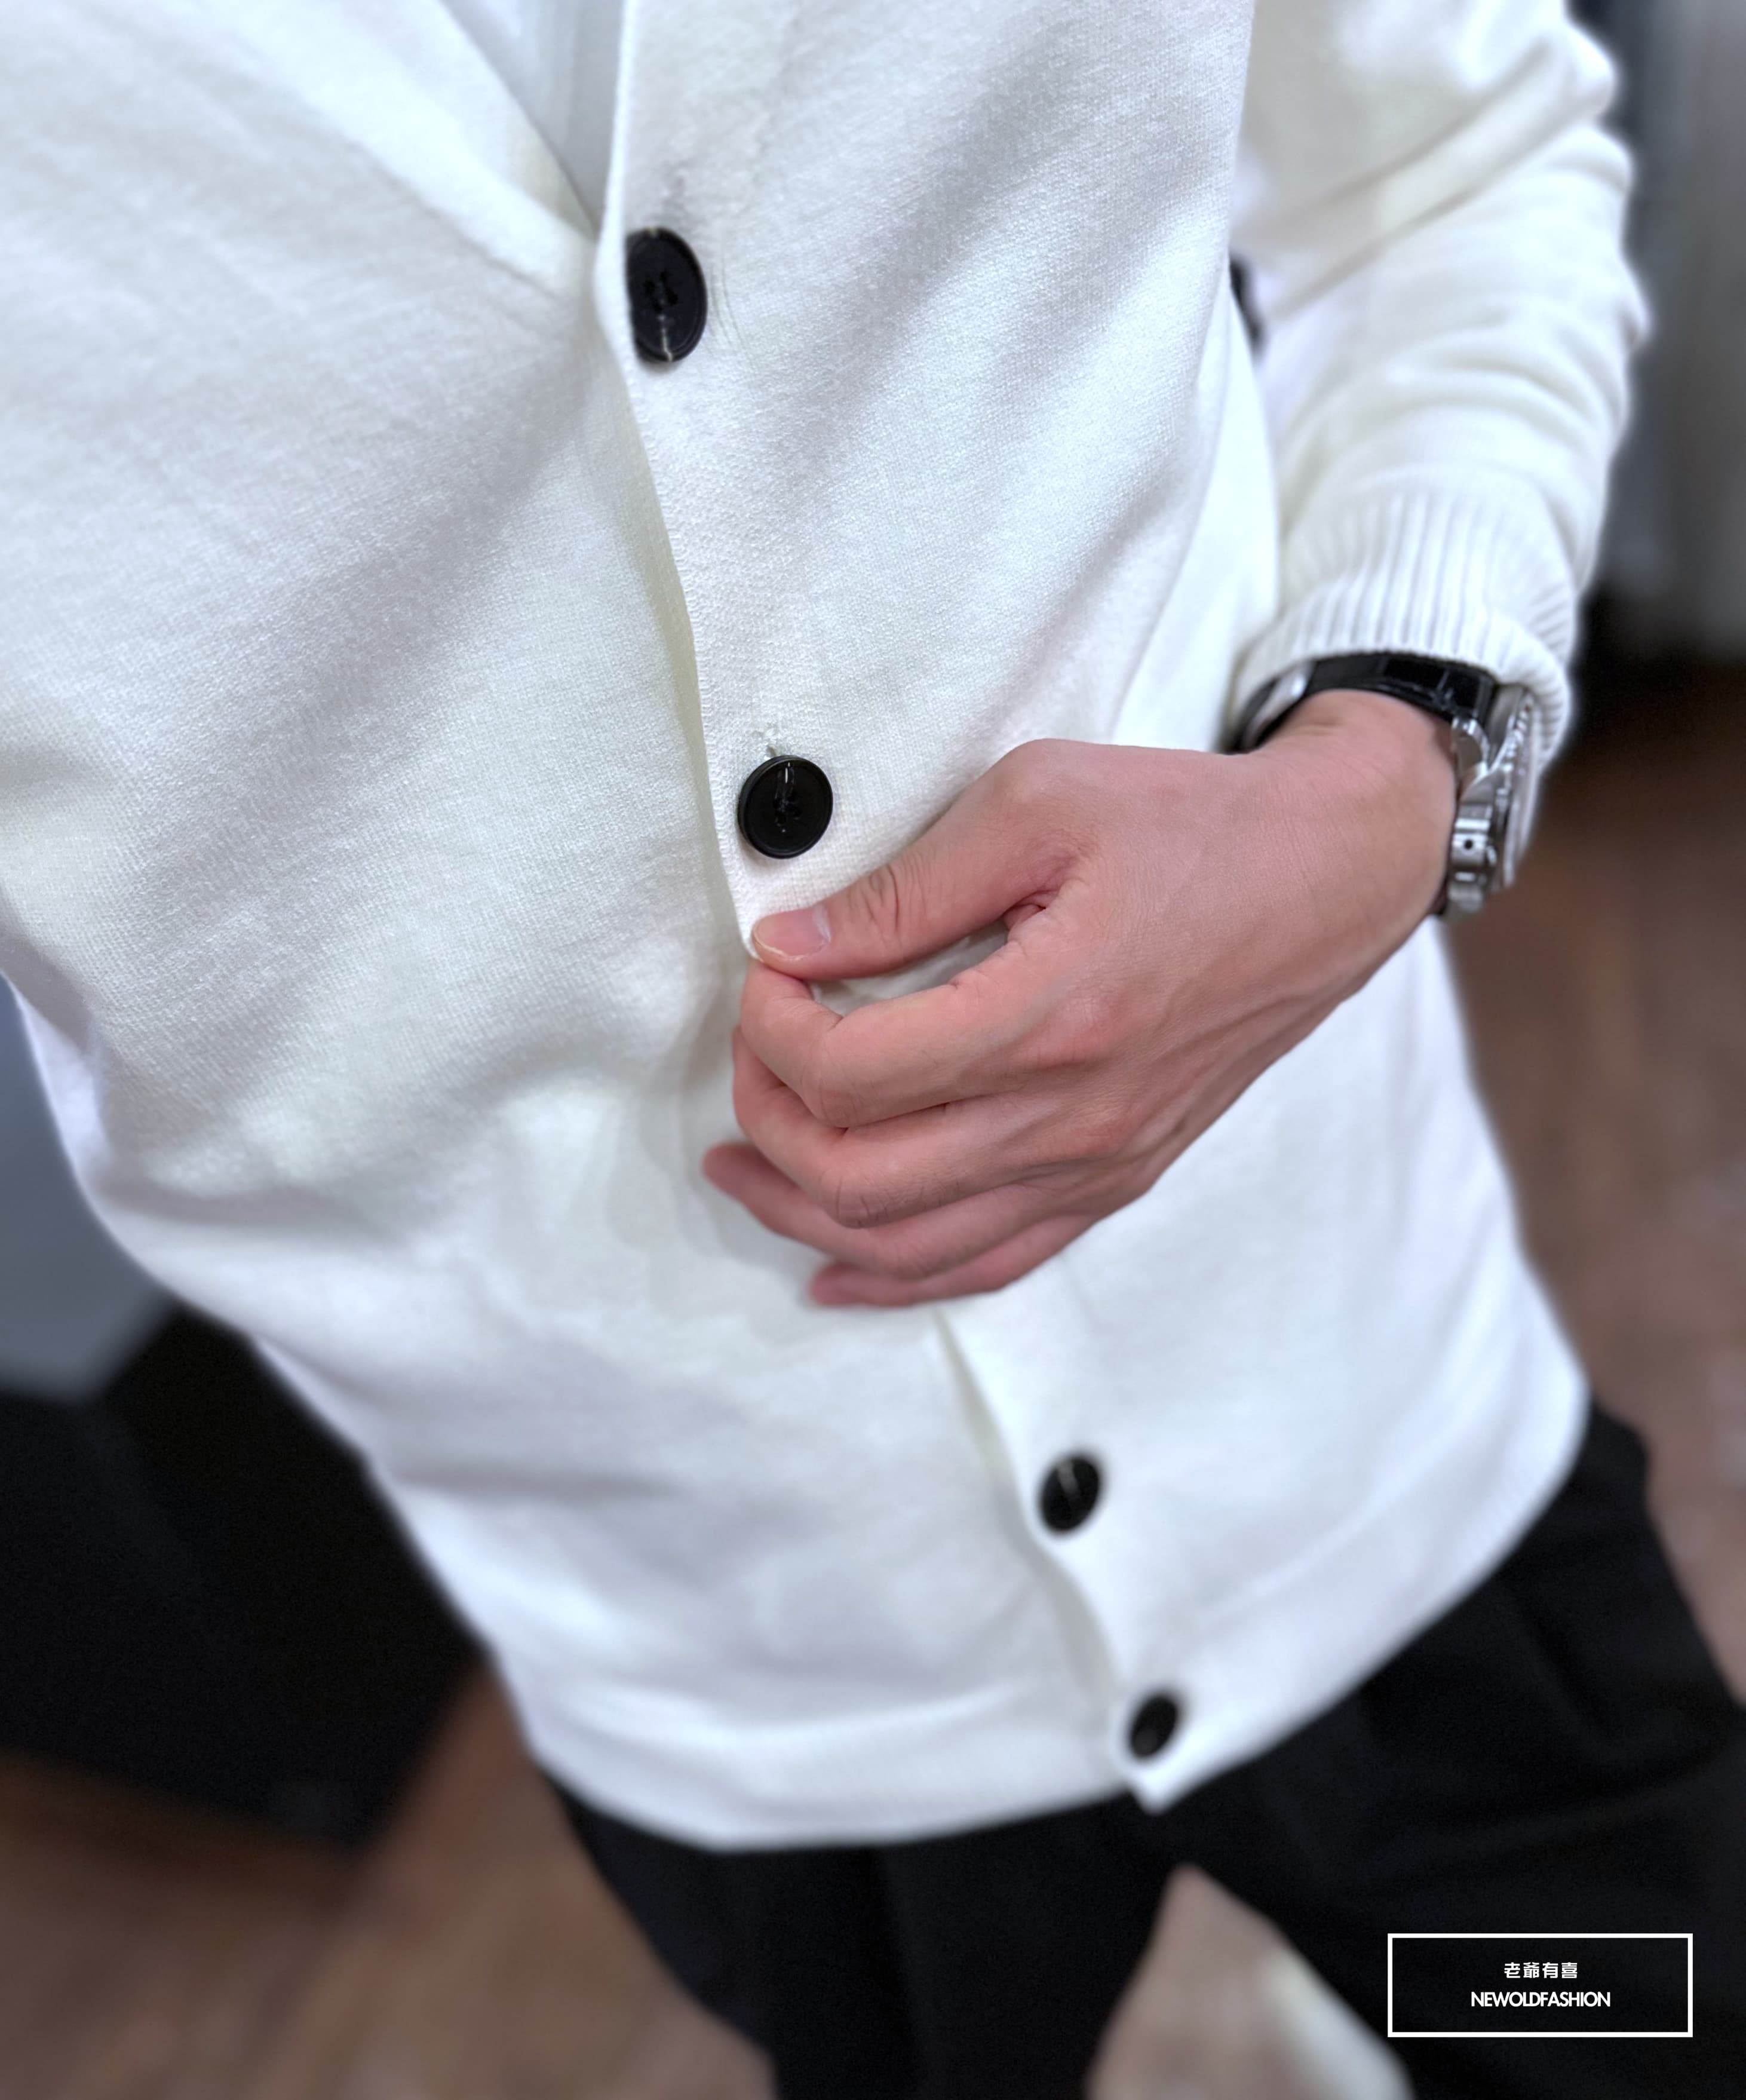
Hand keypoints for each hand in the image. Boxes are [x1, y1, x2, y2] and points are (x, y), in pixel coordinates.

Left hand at [704, 690, 1454, 1306]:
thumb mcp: (1038, 803)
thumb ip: (904, 889)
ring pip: (909, 1244)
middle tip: (748, 1057)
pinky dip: (898, 1277)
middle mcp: (1071, 1117)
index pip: (849, 1074)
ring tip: (744, 1169)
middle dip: (768, 1124)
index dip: (770, 1031)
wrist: (1330, 877)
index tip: (767, 974)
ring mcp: (1098, 1165)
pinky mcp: (1116, 1181)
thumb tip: (791, 946)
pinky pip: (988, 1265)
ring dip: (805, 1213)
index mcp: (1046, 1017)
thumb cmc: (1189, 825)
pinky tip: (836, 1270)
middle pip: (859, 1178)